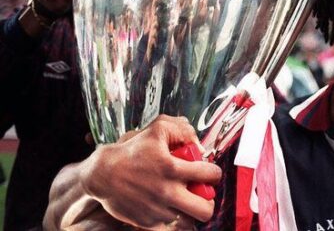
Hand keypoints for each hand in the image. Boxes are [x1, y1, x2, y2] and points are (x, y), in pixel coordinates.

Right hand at [80, 115, 220, 229]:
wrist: (104, 173)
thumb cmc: (132, 150)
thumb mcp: (158, 128)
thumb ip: (183, 130)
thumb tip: (200, 148)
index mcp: (174, 168)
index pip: (210, 176)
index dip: (214, 173)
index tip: (209, 173)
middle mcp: (168, 192)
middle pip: (205, 209)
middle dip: (208, 200)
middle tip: (201, 193)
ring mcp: (158, 210)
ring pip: (190, 222)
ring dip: (191, 211)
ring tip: (186, 201)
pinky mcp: (148, 223)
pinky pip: (171, 228)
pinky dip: (175, 220)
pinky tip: (171, 208)